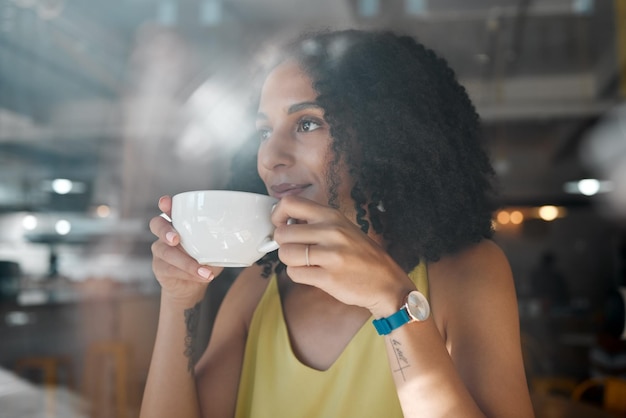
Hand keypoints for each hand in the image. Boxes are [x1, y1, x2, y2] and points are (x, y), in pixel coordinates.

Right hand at [149, 196, 223, 302]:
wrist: (192, 285)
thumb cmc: (205, 259)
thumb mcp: (215, 246)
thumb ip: (222, 237)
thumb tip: (243, 231)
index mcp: (179, 223)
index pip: (168, 209)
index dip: (165, 205)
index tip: (166, 202)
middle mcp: (165, 234)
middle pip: (156, 225)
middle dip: (165, 230)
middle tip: (176, 239)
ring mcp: (160, 251)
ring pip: (166, 252)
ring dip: (186, 262)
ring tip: (205, 270)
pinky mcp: (159, 268)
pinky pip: (170, 269)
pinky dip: (189, 273)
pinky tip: (202, 276)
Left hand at [270, 196, 414, 316]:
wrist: (386, 282)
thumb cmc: (360, 255)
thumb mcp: (342, 228)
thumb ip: (314, 223)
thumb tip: (282, 223)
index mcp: (332, 216)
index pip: (290, 203)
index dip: (277, 215)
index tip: (281, 225)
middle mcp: (331, 231)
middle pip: (282, 233)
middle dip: (282, 244)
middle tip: (295, 250)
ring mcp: (331, 255)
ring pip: (285, 254)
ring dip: (290, 261)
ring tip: (305, 263)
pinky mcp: (329, 278)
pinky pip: (294, 274)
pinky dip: (298, 275)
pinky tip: (312, 274)